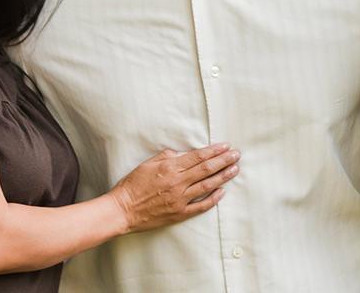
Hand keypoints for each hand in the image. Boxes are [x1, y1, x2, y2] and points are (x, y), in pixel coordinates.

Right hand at [110, 144, 239, 232]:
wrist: (122, 210)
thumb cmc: (132, 186)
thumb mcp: (147, 164)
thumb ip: (166, 156)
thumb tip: (183, 154)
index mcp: (169, 168)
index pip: (198, 156)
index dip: (214, 150)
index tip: (226, 146)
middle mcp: (177, 183)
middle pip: (206, 169)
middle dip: (224, 160)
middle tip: (236, 154)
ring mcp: (180, 199)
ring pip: (207, 186)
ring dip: (223, 176)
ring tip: (235, 169)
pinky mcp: (179, 213)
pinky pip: (201, 206)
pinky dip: (213, 199)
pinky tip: (223, 191)